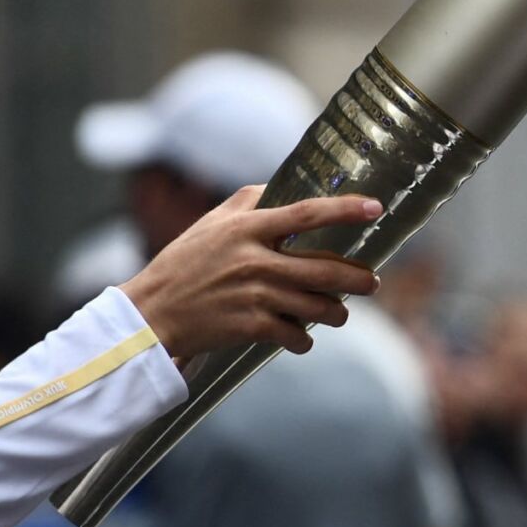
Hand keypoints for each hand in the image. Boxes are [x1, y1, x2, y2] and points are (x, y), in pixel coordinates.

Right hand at [119, 186, 383, 362]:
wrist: (150, 315)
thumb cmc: (183, 265)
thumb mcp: (210, 224)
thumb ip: (247, 202)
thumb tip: (278, 186)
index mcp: (246, 230)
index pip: (306, 213)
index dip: (345, 209)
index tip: (376, 208)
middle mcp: (254, 261)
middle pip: (325, 268)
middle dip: (358, 279)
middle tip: (372, 282)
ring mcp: (254, 295)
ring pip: (317, 306)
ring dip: (336, 313)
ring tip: (339, 313)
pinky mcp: (249, 327)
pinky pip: (295, 335)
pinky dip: (303, 339)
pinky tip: (302, 338)